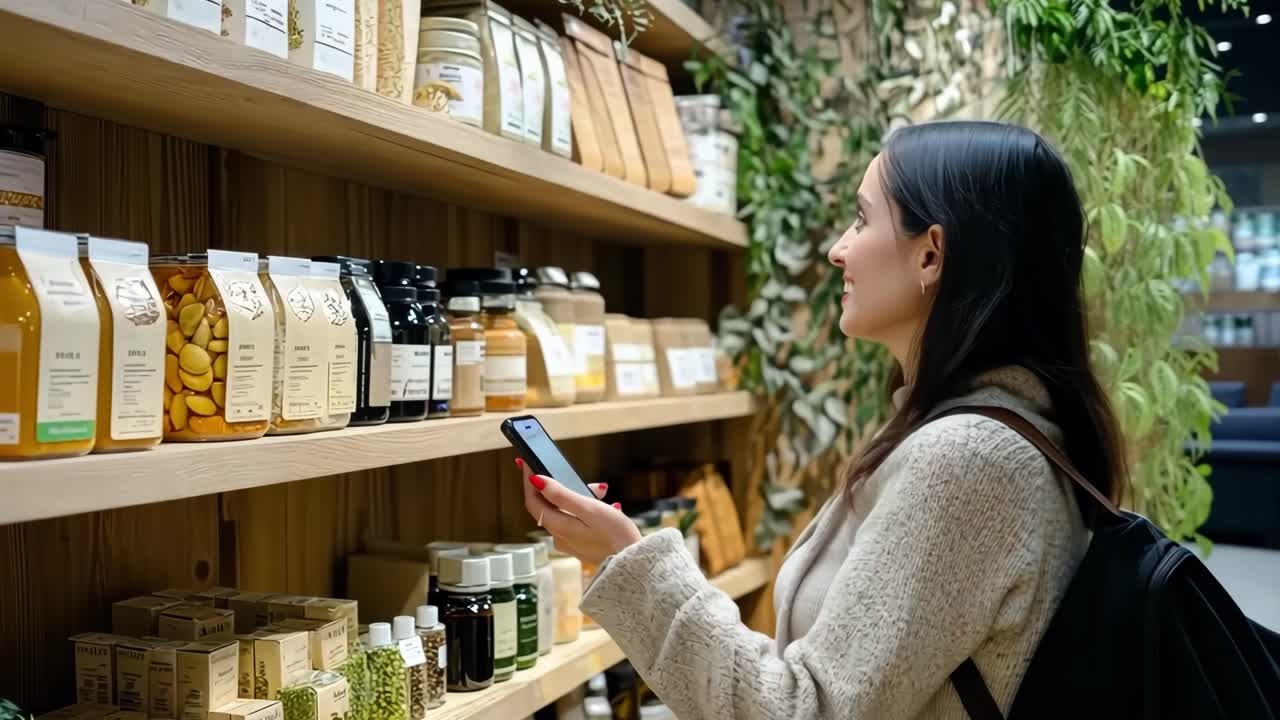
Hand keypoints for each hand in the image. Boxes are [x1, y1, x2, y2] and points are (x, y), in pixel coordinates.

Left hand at [519, 458, 642, 565]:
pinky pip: (575, 521)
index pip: (533, 501)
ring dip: (578, 497)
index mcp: (558, 527)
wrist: (633, 565)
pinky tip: (605, 506)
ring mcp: (570, 542)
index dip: (528, 481)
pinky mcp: (581, 545)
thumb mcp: (589, 509)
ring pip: (565, 512)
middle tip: (579, 477)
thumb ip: (561, 495)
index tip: (526, 462)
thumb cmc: (616, 535)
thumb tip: (536, 481)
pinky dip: (585, 509)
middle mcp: (559, 537)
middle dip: (561, 487)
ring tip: (601, 491)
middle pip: (549, 506)